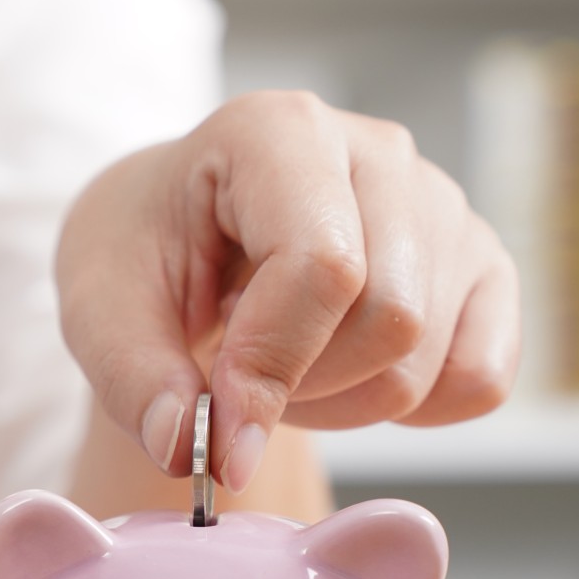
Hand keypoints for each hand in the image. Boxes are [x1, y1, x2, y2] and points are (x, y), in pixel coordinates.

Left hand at [56, 91, 518, 490]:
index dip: (274, 367)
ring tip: (277, 370)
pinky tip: (346, 378)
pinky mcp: (480, 266)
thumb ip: (133, 380)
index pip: (324, 264)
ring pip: (429, 356)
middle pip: (391, 317)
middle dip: (302, 390)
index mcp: (278, 131)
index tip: (220, 437)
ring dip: (342, 405)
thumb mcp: (98, 307)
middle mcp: (379, 151)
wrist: (183, 238)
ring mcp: (441, 206)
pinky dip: (413, 412)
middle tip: (234, 386)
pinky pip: (480, 379)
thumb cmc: (143, 254)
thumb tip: (189, 447)